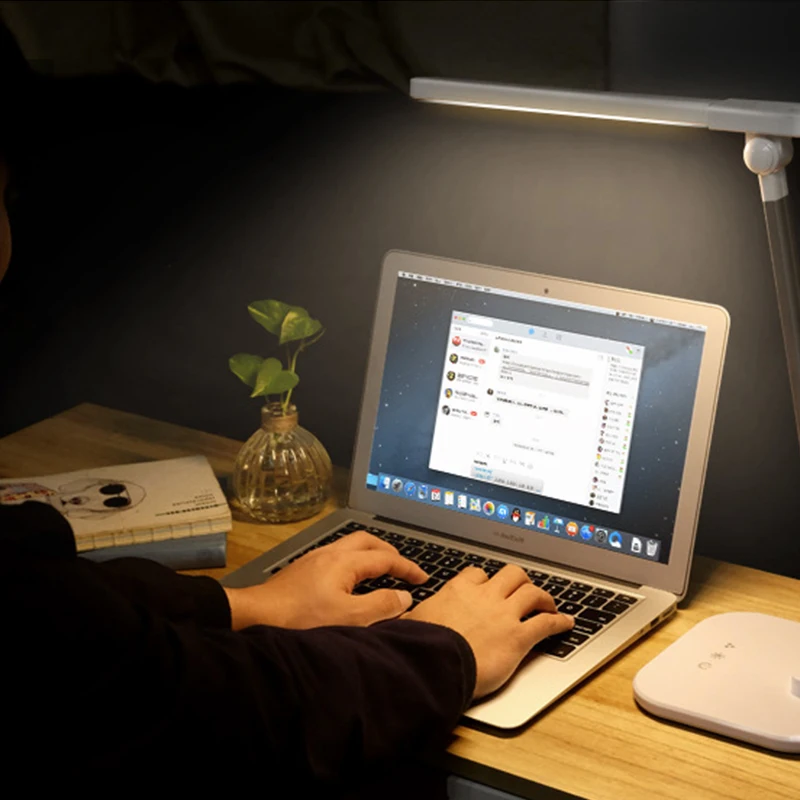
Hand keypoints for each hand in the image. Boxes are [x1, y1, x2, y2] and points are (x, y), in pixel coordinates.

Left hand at [223, 531, 427, 629]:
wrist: (256, 615)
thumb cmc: (300, 618)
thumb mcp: (348, 617)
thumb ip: (381, 605)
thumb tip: (405, 596)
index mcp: (345, 561)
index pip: (385, 558)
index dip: (407, 567)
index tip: (423, 578)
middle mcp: (330, 553)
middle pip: (367, 542)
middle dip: (389, 552)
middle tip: (403, 568)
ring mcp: (314, 559)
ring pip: (350, 547)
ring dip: (370, 556)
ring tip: (381, 573)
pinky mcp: (303, 569)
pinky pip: (337, 557)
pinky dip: (354, 563)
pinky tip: (350, 582)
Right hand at [404, 565, 573, 697]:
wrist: (435, 663)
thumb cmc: (419, 646)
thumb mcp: (409, 623)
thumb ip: (408, 616)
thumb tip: (388, 616)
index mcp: (457, 591)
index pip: (477, 574)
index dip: (485, 579)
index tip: (487, 586)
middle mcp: (484, 596)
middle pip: (511, 574)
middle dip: (520, 580)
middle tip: (524, 588)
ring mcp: (504, 615)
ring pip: (532, 592)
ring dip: (544, 597)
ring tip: (549, 603)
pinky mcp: (519, 637)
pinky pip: (546, 623)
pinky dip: (559, 621)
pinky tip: (566, 623)